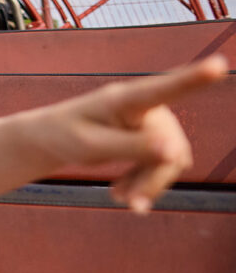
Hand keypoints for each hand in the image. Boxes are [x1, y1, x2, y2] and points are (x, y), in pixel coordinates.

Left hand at [45, 55, 223, 212]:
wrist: (54, 138)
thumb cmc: (66, 135)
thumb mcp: (91, 146)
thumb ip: (131, 148)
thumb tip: (173, 153)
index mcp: (124, 98)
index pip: (163, 88)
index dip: (194, 77)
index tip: (218, 65)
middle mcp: (146, 106)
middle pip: (169, 148)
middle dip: (153, 179)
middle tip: (131, 207)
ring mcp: (154, 121)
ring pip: (171, 160)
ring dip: (150, 184)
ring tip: (121, 200)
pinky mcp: (156, 136)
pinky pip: (166, 165)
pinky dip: (148, 182)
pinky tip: (123, 194)